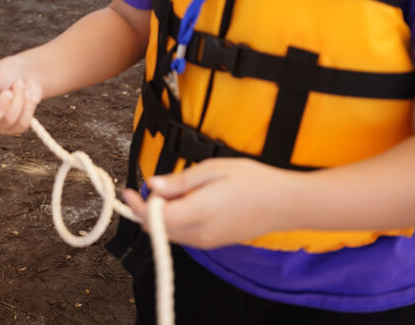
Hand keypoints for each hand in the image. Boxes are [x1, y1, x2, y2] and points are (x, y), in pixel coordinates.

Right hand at [0, 54, 42, 134]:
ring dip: (18, 100)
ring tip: (18, 86)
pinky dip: (27, 107)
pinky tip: (26, 97)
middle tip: (8, 91)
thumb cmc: (6, 71)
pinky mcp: (12, 128)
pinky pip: (21, 124)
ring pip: (7, 121)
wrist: (30, 74)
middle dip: (0, 106)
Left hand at [120, 158, 296, 248]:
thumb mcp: (214, 170)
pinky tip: (187, 202)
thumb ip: (181, 182)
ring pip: (170, 234)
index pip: (156, 218)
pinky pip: (184, 236)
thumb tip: (153, 186)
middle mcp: (201, 233)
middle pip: (159, 229)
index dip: (138, 206)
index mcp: (199, 213)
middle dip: (148, 210)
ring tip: (176, 191)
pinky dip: (176, 221)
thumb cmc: (253, 181)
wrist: (286, 204)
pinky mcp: (214, 243)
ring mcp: (208, 242)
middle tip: (157, 185)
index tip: (128, 191)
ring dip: (162, 216)